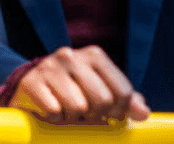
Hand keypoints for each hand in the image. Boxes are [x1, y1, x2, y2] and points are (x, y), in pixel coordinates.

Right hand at [9, 46, 149, 123]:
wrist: (29, 83)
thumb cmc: (73, 88)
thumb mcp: (100, 88)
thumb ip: (125, 99)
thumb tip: (144, 113)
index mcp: (94, 55)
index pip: (122, 91)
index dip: (121, 111)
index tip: (112, 116)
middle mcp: (72, 55)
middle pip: (103, 100)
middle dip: (97, 115)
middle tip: (88, 114)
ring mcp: (50, 67)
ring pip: (78, 107)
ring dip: (73, 117)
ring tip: (68, 110)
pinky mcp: (31, 82)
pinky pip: (54, 111)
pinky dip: (54, 118)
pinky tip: (51, 110)